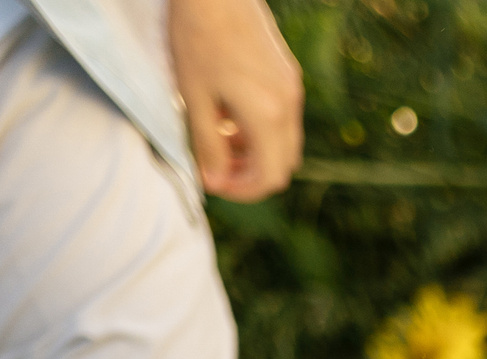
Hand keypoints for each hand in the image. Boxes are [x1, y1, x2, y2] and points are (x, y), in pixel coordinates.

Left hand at [167, 0, 303, 200]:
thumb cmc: (196, 38)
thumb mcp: (194, 97)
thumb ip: (207, 144)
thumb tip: (214, 181)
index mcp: (266, 115)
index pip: (268, 178)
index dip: (242, 191)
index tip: (214, 183)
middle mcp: (288, 106)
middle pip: (282, 166)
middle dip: (250, 175)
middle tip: (216, 166)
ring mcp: (292, 89)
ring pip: (285, 143)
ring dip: (256, 152)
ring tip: (219, 137)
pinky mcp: (289, 75)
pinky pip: (284, 119)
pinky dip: (261, 130)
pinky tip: (231, 111)